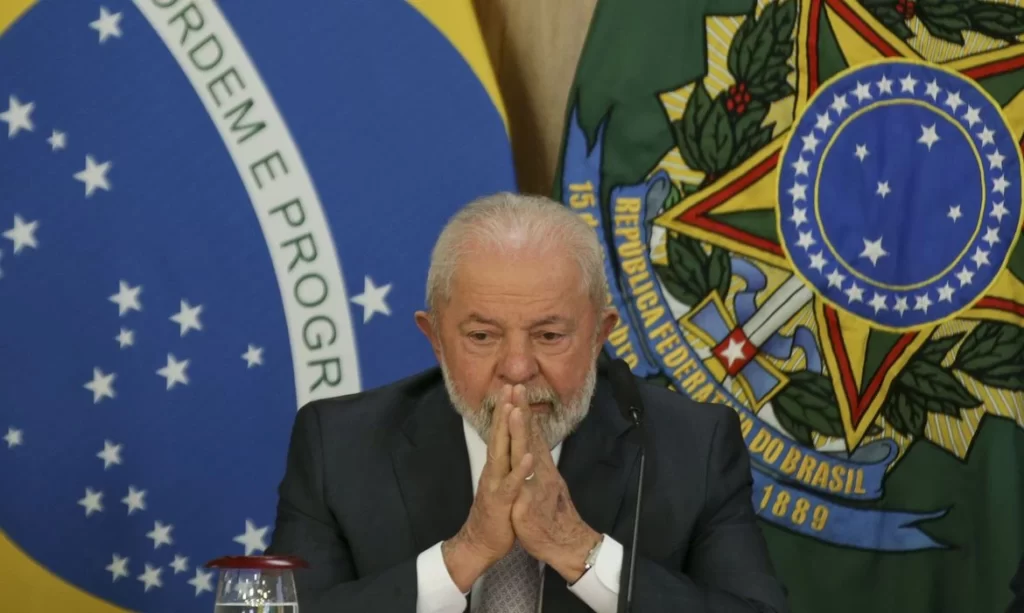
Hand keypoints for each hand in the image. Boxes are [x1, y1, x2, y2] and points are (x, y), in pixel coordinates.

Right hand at [442, 385, 535, 591]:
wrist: (480, 543)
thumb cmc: (496, 513)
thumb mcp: (503, 483)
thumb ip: (506, 463)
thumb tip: (511, 445)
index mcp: (497, 465)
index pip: (502, 433)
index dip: (507, 411)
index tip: (512, 389)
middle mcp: (494, 469)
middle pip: (500, 435)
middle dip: (505, 411)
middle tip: (510, 387)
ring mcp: (496, 484)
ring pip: (502, 453)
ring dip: (508, 432)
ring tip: (514, 410)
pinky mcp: (502, 501)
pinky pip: (512, 484)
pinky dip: (520, 470)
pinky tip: (527, 456)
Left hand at [507, 385, 600, 582]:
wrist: (566, 543)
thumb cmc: (551, 515)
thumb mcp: (544, 485)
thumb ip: (539, 465)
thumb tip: (534, 446)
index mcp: (540, 468)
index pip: (530, 435)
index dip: (523, 413)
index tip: (517, 391)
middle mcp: (540, 472)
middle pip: (530, 437)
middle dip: (522, 412)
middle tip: (518, 387)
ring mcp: (536, 486)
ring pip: (528, 456)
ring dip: (524, 433)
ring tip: (518, 411)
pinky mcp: (531, 505)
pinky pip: (528, 487)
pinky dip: (527, 471)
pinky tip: (526, 457)